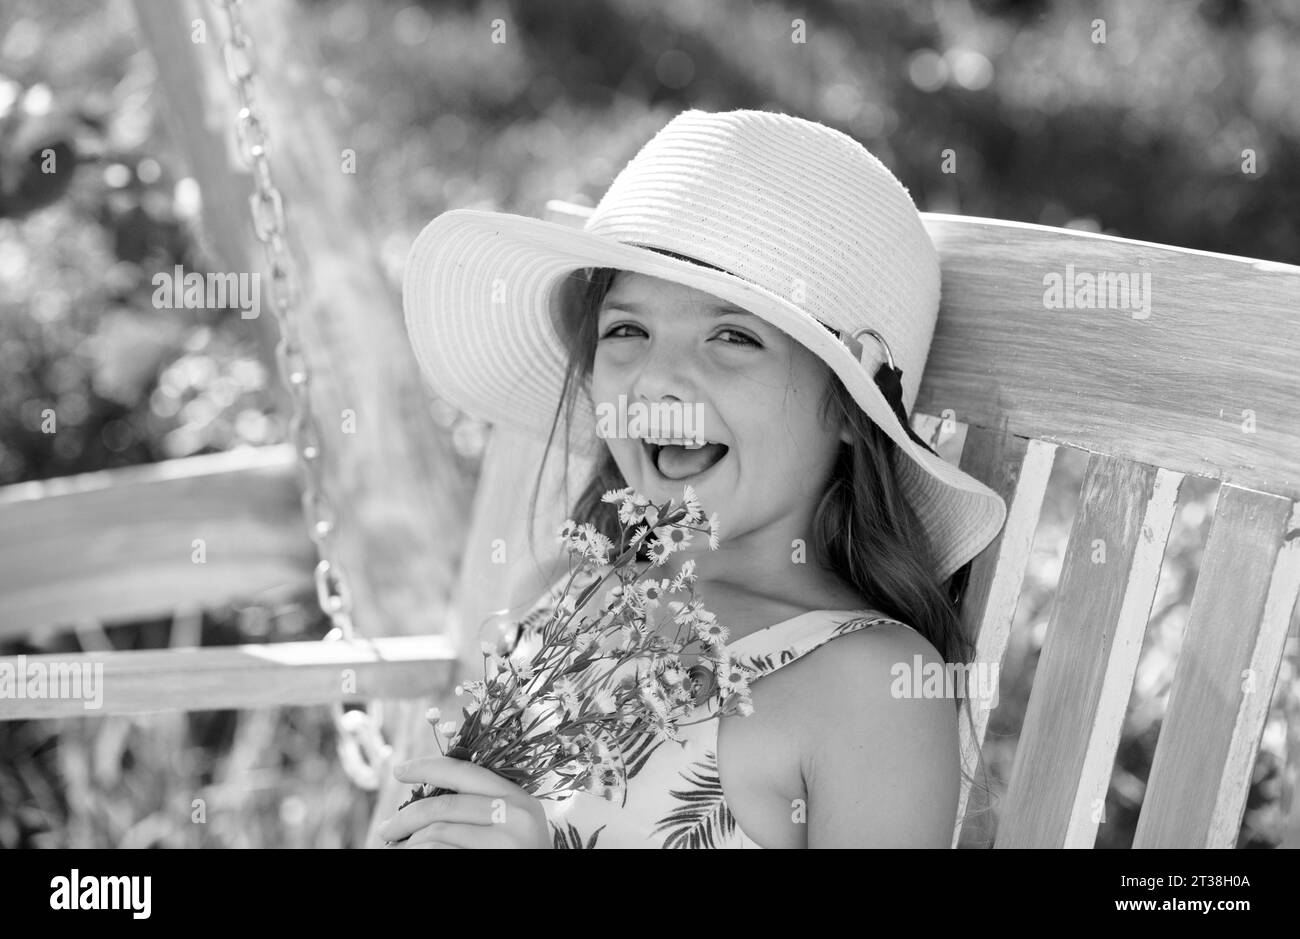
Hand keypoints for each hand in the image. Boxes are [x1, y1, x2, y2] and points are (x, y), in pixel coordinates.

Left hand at [378, 755, 552, 848]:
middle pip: (443, 807)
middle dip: (405, 817)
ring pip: (436, 835)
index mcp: (518, 798)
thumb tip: (425, 793)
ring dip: (409, 844)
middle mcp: (515, 817)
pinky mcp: (489, 863)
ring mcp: (503, 845)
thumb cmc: (518, 854)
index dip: (428, 767)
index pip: (466, 772)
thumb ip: (480, 805)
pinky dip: (419, 855)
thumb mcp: (510, 824)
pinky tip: (413, 856)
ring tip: (399, 850)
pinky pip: (440, 856)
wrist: (545, 889)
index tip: (399, 770)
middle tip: (385, 829)